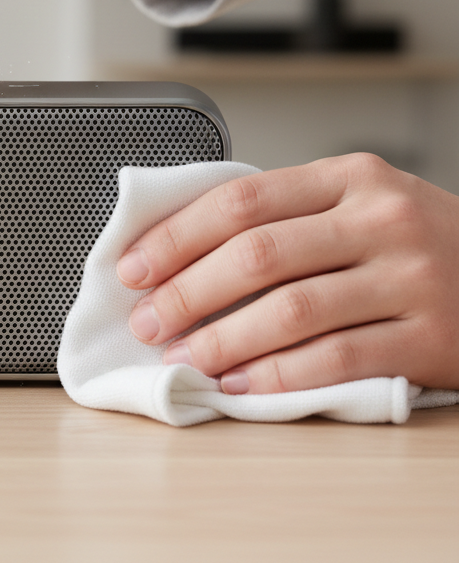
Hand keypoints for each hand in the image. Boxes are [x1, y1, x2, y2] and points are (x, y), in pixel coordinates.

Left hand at [117, 153, 458, 392]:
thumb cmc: (413, 242)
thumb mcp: (356, 204)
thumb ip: (285, 217)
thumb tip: (180, 252)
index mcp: (349, 177)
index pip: (242, 200)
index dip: (177, 236)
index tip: (134, 267)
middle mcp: (381, 218)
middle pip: (258, 253)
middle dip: (188, 291)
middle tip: (148, 321)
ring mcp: (411, 277)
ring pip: (293, 310)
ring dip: (224, 339)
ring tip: (185, 359)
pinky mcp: (432, 337)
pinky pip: (339, 358)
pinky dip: (280, 375)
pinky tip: (243, 385)